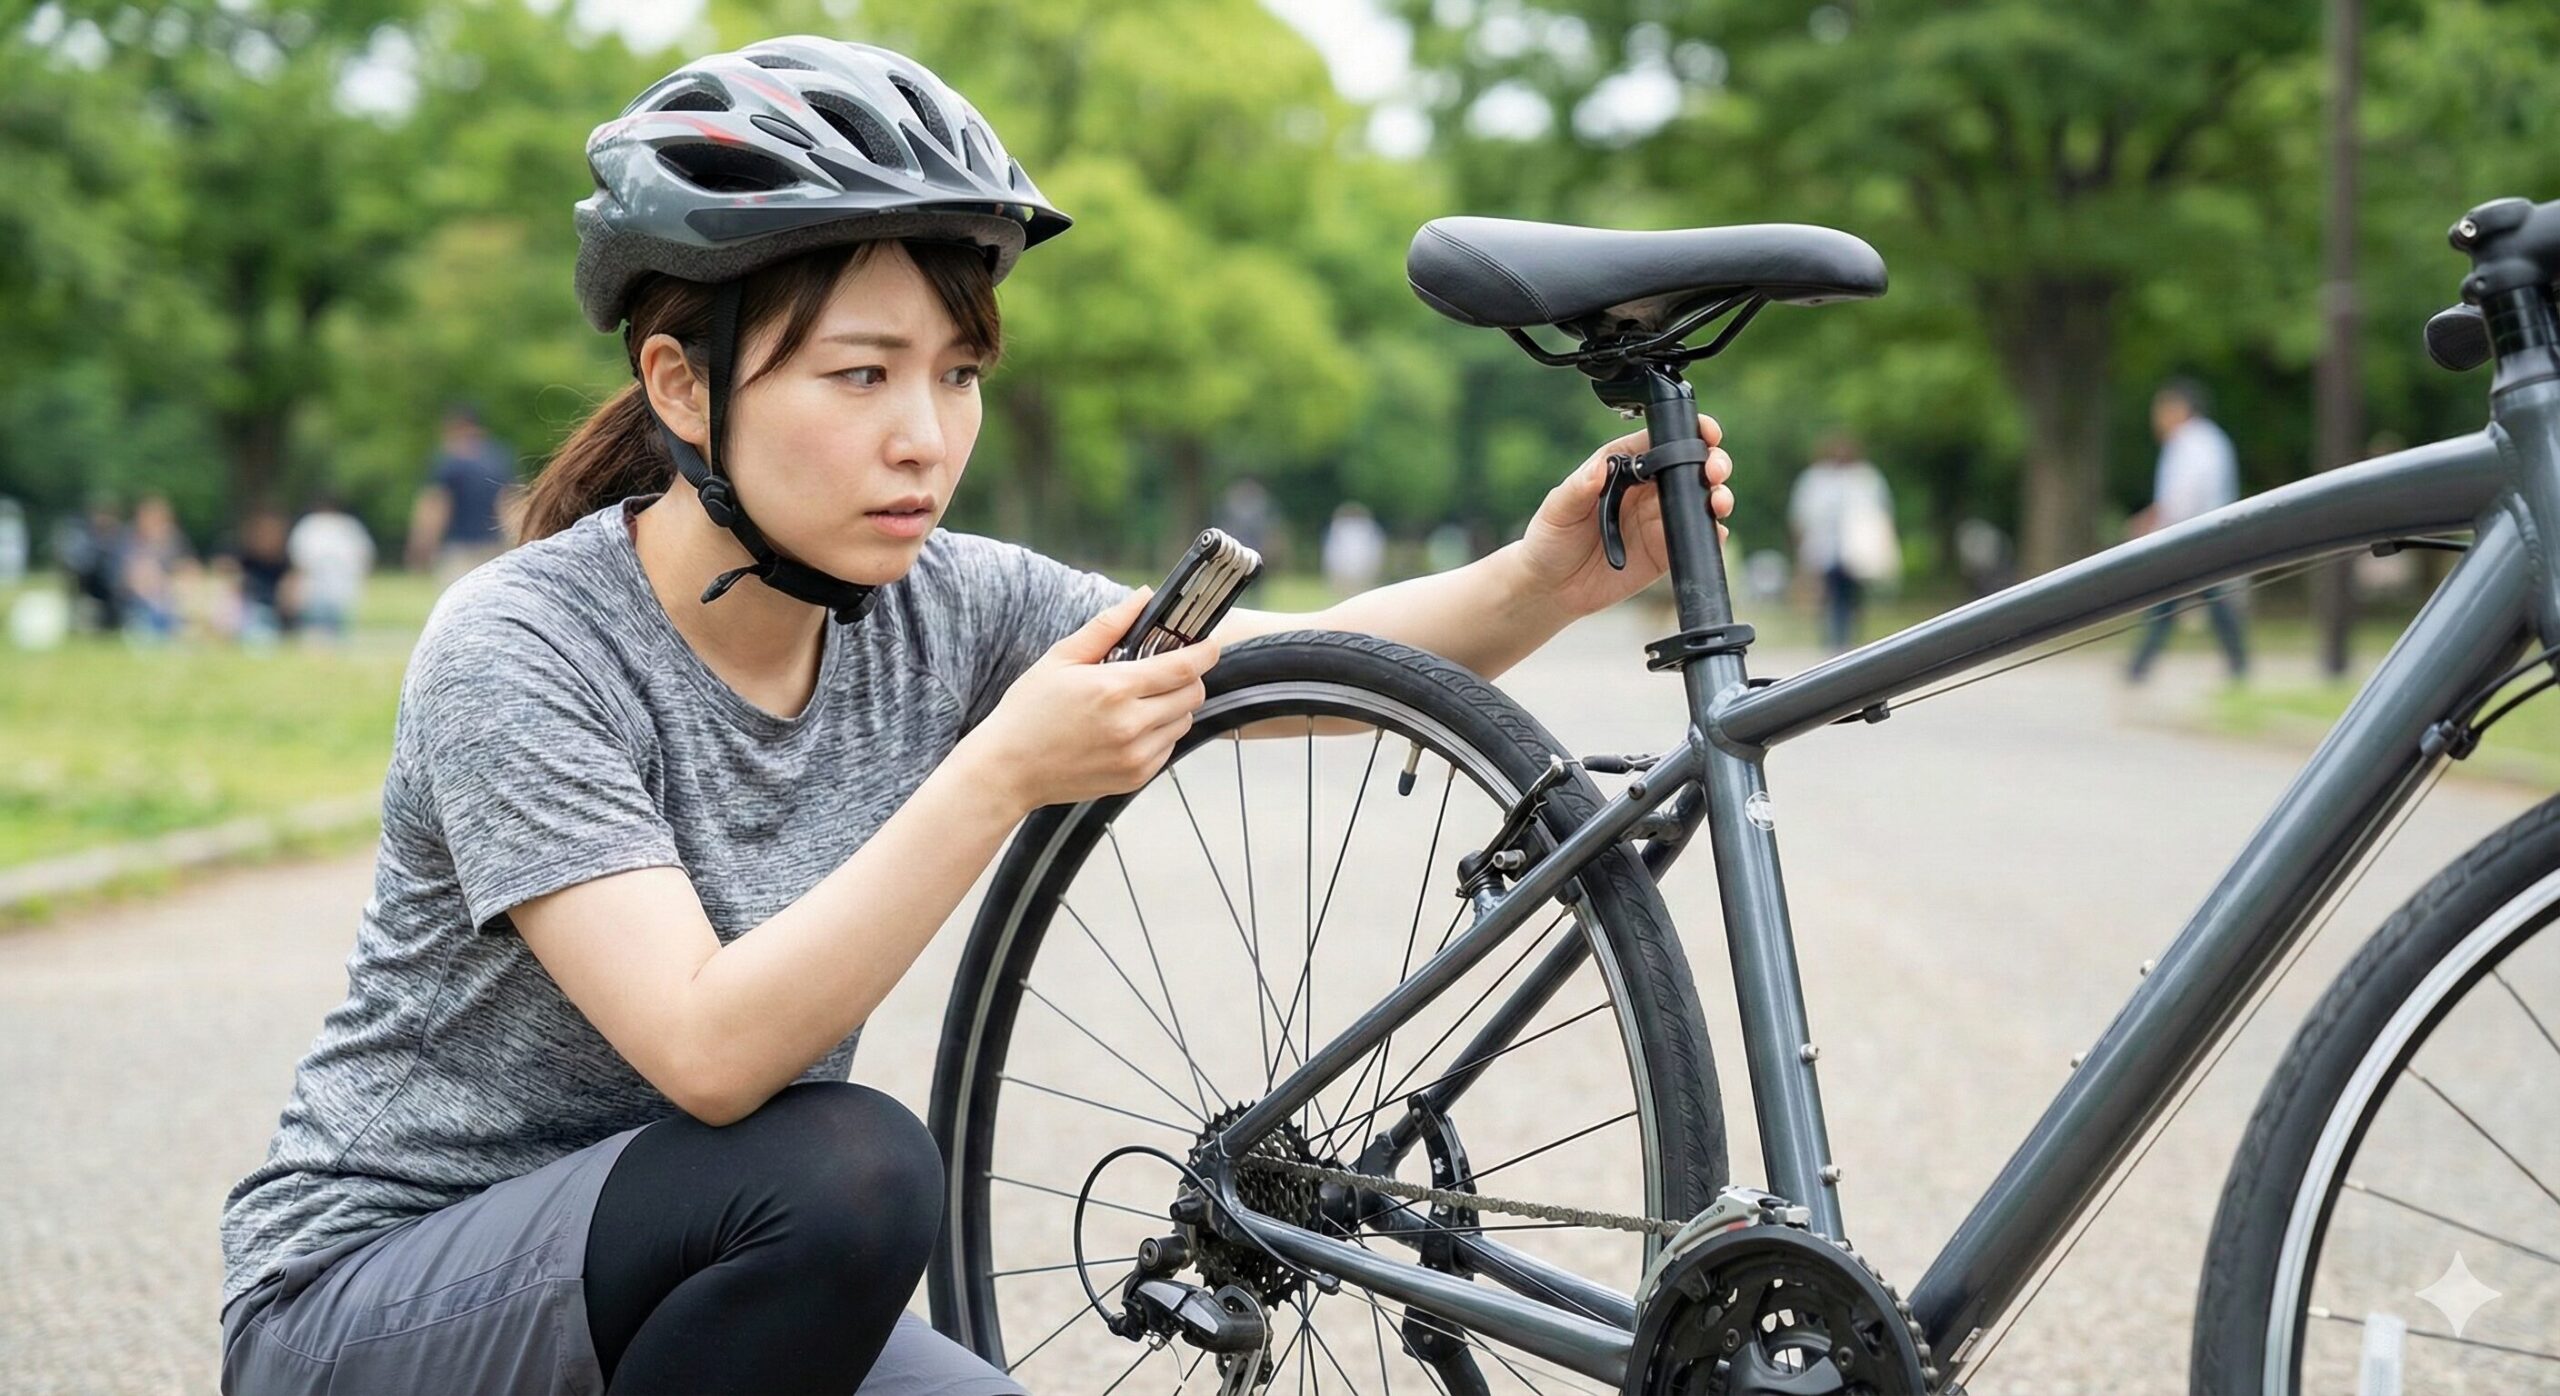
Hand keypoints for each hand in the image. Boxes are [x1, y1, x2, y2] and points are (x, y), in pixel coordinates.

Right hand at [958, 587, 1220, 816]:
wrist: (1008, 769)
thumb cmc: (1029, 710)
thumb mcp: (1061, 658)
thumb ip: (1108, 625)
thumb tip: (1143, 596)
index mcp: (1114, 689)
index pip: (1183, 667)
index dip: (1205, 652)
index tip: (1210, 643)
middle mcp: (1131, 725)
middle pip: (1192, 694)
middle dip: (1188, 677)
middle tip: (1166, 669)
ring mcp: (1136, 756)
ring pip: (1184, 721)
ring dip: (1174, 705)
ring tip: (1141, 699)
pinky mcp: (1135, 777)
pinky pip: (1168, 747)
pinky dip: (1160, 732)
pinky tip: (1129, 726)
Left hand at [1515, 414, 1734, 619]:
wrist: (1551, 589)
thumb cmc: (1550, 540)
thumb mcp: (1558, 509)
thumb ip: (1579, 487)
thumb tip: (1599, 468)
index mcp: (1622, 466)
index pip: (1660, 440)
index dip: (1687, 432)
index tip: (1706, 432)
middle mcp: (1646, 489)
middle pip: (1690, 466)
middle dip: (1712, 462)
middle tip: (1715, 469)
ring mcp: (1659, 519)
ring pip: (1701, 499)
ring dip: (1718, 495)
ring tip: (1718, 501)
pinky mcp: (1666, 550)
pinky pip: (1697, 537)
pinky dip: (1713, 532)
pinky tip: (1716, 530)